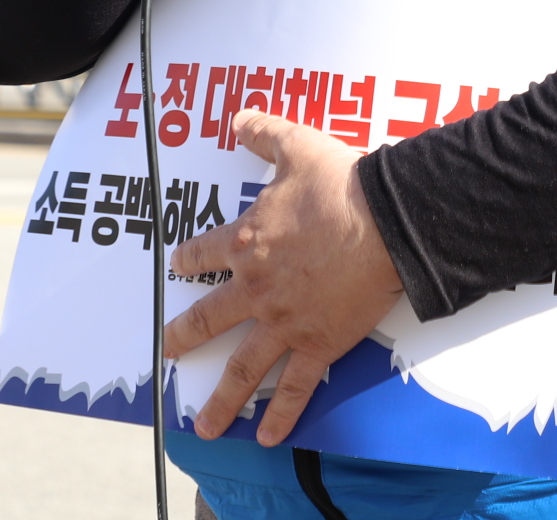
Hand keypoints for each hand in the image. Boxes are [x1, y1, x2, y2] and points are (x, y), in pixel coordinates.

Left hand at [162, 109, 404, 445]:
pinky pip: (294, 387)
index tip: (178, 266)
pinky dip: (281, 414)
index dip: (187, 259)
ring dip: (221, 400)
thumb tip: (239, 119)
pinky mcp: (318, 344)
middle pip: (209, 319)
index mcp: (247, 241)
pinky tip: (268, 437)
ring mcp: (285, 322)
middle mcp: (256, 288)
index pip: (203, 253)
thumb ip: (264, 133)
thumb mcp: (297, 146)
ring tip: (203, 425)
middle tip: (168, 351)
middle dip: (185, 337)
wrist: (388, 222)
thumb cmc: (343, 184)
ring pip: (242, 368)